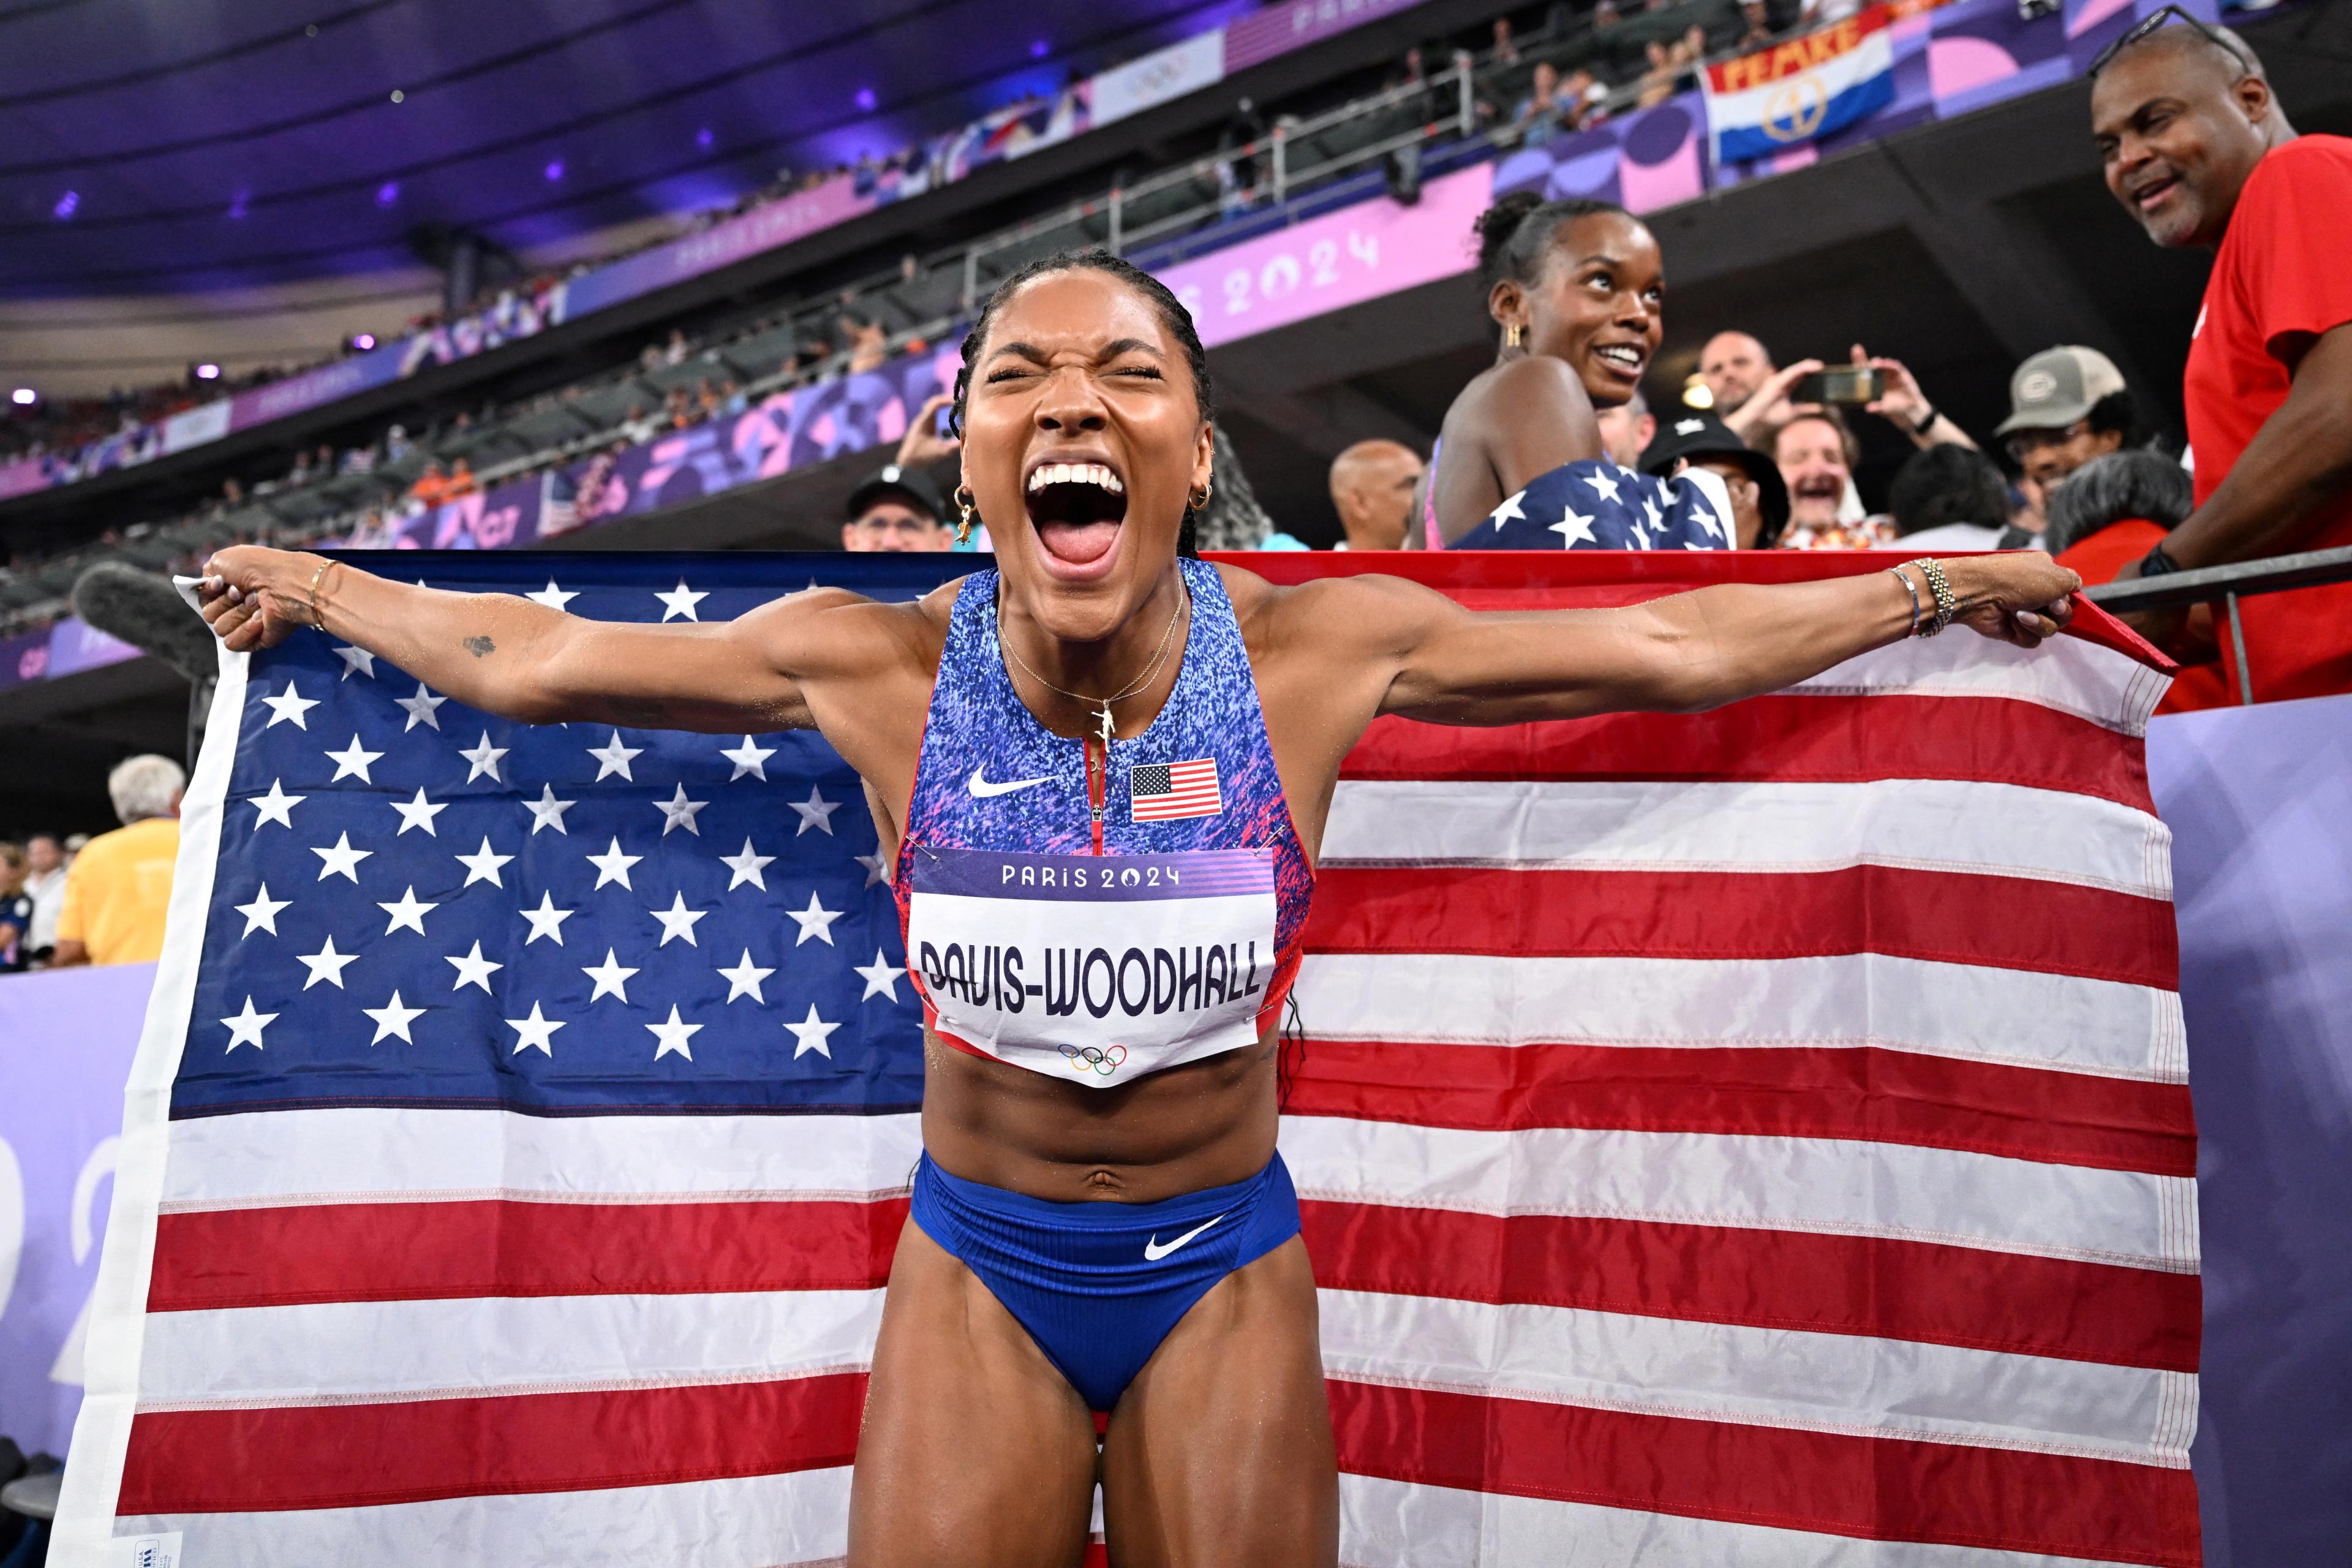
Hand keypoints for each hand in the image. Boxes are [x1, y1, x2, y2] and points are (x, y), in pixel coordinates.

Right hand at [198, 546, 320, 652]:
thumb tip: (209, 586)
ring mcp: (246, 624)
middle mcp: (236, 607)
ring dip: (238, 613)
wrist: (284, 583)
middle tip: (245, 592)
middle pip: (208, 615)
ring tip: (259, 603)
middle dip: (225, 602)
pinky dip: (245, 629)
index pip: (203, 599)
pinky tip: (261, 619)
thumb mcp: (221, 560)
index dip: (209, 592)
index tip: (222, 583)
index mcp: (228, 589)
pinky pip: (233, 642)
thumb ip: (207, 575)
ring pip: (220, 628)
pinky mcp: (256, 640)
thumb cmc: (256, 567)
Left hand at [895, 392, 959, 465]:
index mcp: (924, 421)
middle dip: (946, 402)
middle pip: (934, 404)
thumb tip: (968, 439)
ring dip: (943, 408)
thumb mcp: (939, 452)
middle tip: (959, 403)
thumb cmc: (920, 458)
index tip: (958, 401)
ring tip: (956, 409)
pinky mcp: (922, 429)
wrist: (906, 466)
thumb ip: (953, 446)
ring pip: (933, 410)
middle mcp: (921, 420)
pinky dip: (941, 415)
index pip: (935, 403)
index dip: (947, 400)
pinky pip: (932, 416)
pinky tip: (948, 421)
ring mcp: (921, 424)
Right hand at [1722, 358, 1823, 439]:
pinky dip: (1803, 368)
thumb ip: (1805, 409)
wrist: (1757, 421)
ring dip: (1809, 366)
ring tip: (1820, 366)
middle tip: (1824, 368)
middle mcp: (1781, 381)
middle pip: (1798, 371)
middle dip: (1811, 369)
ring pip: (1796, 369)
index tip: (1823, 373)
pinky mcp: (1777, 381)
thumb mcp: (1793, 413)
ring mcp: (1778, 380)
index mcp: (1784, 388)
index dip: (1810, 374)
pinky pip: (1793, 371)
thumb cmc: (1770, 418)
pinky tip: (1813, 367)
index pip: (1799, 377)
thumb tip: (1820, 407)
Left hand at [1852, 343, 1926, 428]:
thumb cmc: (1892, 408)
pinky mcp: (1899, 374)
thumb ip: (1877, 408)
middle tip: (1856, 350)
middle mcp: (1877, 377)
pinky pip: (1895, 367)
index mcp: (1869, 385)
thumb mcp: (1884, 409)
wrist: (1909, 409)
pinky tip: (1887, 363)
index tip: (1848, 357)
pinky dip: (1891, 365)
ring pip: (1881, 364)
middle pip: (1867, 365)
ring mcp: (1888, 374)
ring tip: (1874, 363)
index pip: (1859, 372)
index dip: (1854, 364)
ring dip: (1878, 362)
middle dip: (1861, 357)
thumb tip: (1868, 408)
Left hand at [1937, 552, 2080, 647]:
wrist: (1980, 592)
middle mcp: (2037, 594)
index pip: (2069, 594)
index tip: (2061, 598)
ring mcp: (2024, 613)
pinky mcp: (2013, 631)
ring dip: (2039, 622)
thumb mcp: (2057, 574)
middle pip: (2064, 615)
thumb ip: (2074, 581)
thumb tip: (2077, 587)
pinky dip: (2025, 632)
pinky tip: (2011, 621)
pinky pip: (2032, 640)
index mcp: (2046, 576)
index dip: (2069, 599)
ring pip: (2051, 629)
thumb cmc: (2019, 579)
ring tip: (2020, 613)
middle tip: (2048, 606)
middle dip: (2058, 613)